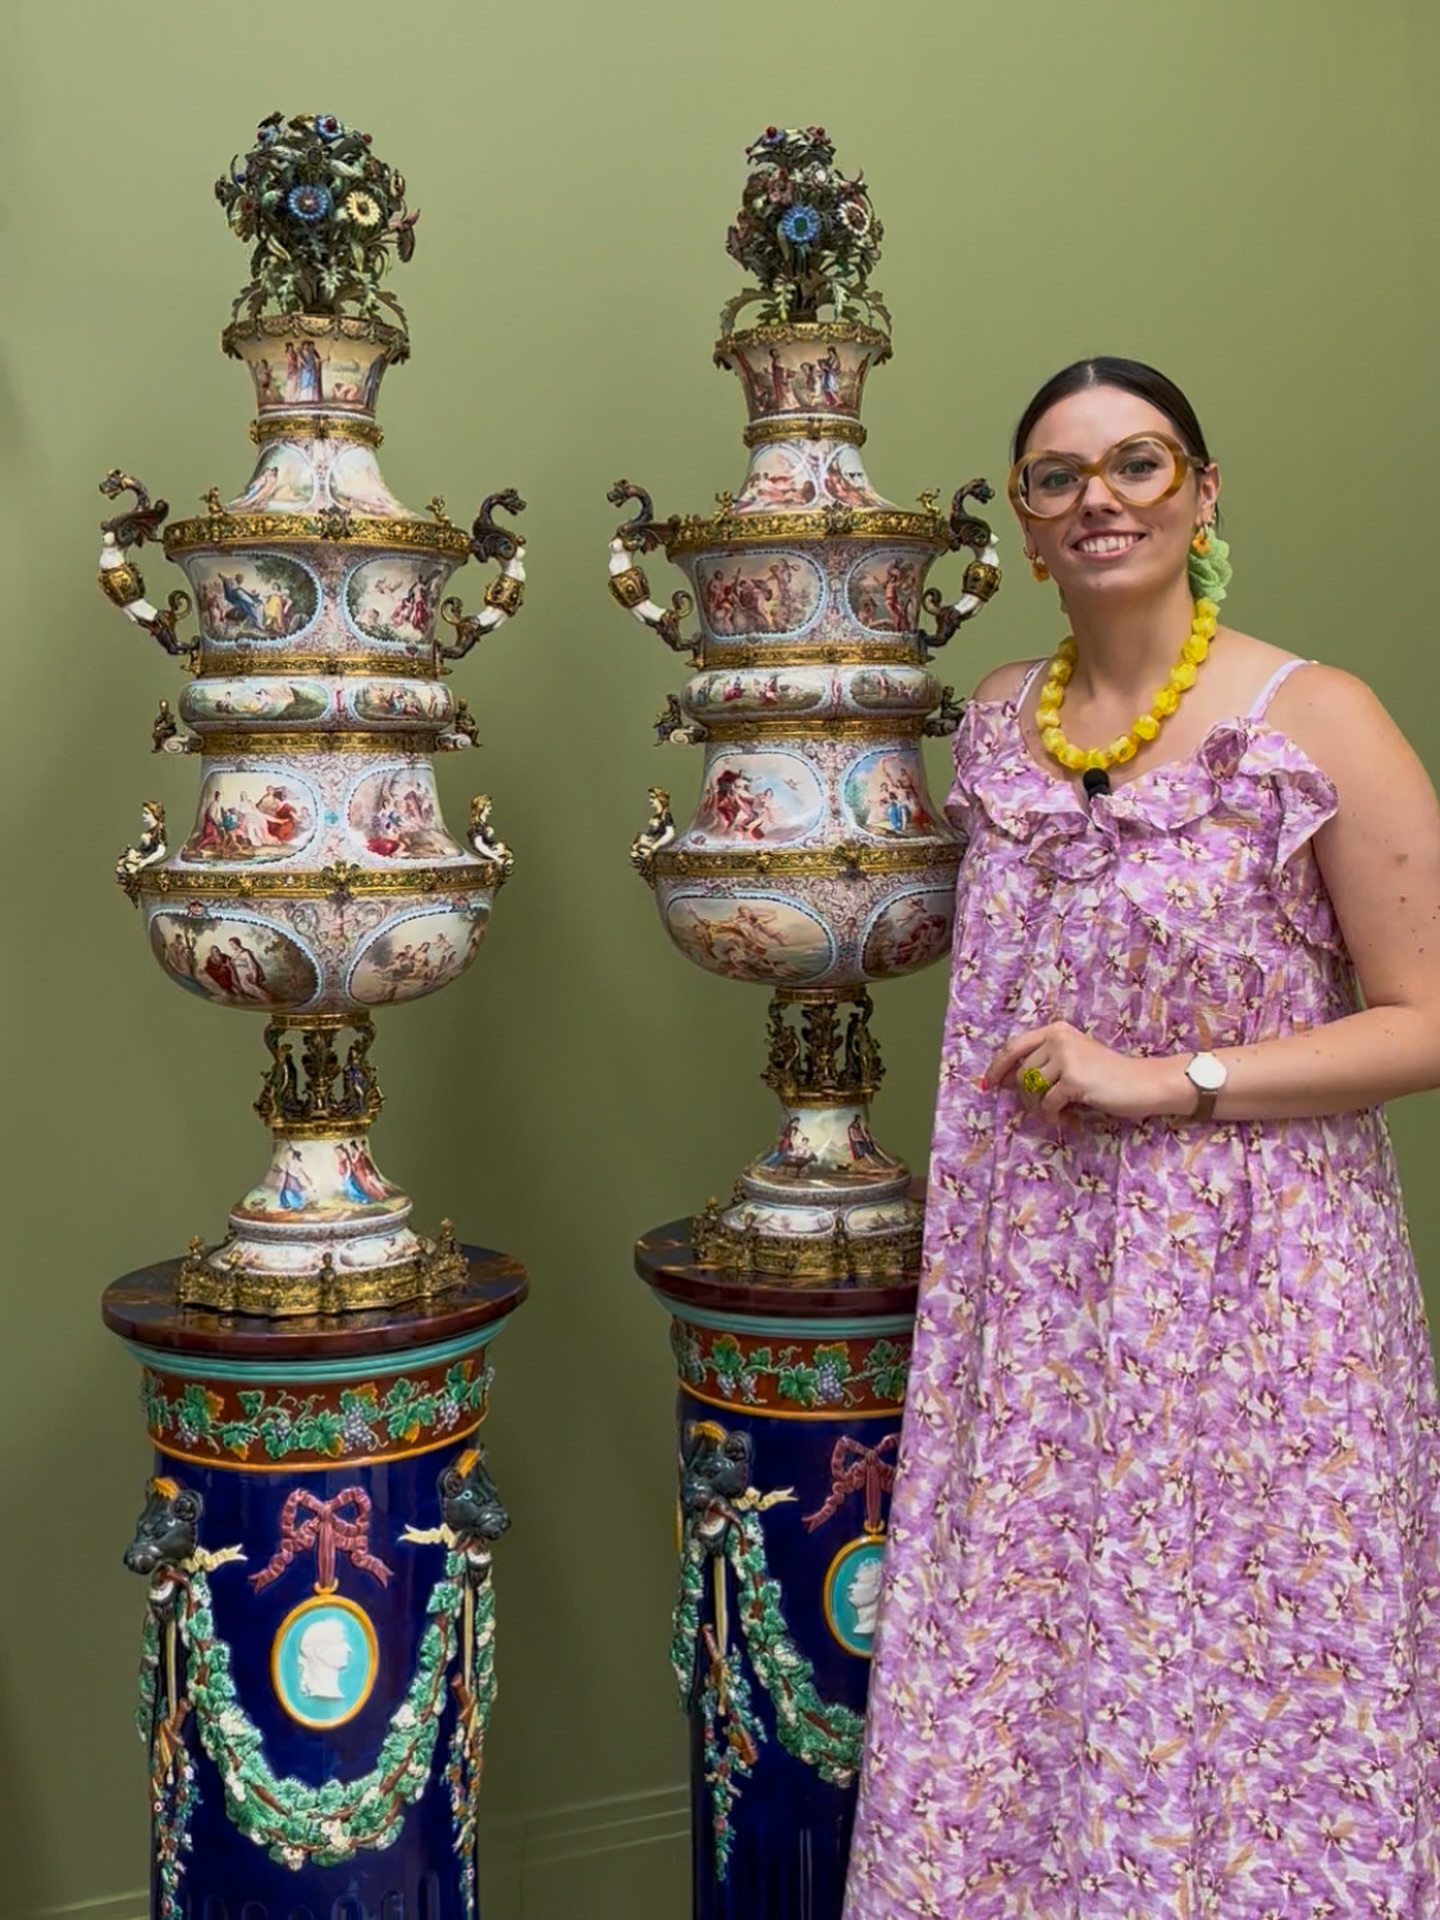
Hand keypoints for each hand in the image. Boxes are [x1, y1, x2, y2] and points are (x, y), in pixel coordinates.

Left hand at [985, 1021, 1189, 1121]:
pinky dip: (1053, 1115)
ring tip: (1056, 1113)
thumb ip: (1046, 1062)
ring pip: (1031, 1088)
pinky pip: (1047, 1104)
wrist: (1143, 1082)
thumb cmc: (1109, 1074)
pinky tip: (1065, 1118)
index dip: (997, 1067)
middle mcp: (1058, 1038)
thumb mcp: (1075, 1058)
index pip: (1014, 1046)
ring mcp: (1065, 1058)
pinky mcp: (1073, 1080)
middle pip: (1021, 1073)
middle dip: (1025, 1095)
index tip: (988, 1084)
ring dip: (1039, 1106)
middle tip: (1041, 1109)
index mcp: (1056, 1030)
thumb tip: (1007, 1081)